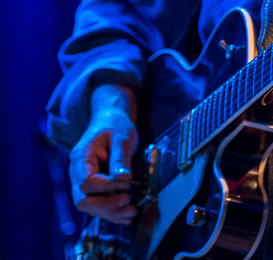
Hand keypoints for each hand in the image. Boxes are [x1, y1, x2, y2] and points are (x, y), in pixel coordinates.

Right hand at [68, 85, 138, 223]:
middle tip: (127, 203)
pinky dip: (112, 212)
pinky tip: (127, 215)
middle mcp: (78, 173)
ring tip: (131, 213)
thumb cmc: (115, 125)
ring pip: (91, 206)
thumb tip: (124, 179)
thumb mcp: (121, 137)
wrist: (111, 120)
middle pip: (83, 200)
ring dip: (110, 213)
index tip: (126, 186)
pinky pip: (99, 204)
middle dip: (105, 206)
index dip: (104, 188)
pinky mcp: (95, 187)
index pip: (85, 182)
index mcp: (80, 158)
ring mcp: (85, 182)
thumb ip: (120, 158)